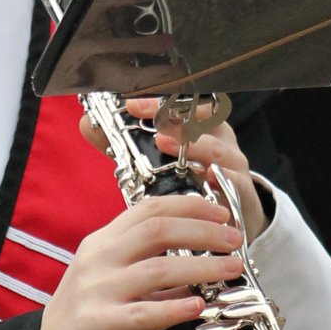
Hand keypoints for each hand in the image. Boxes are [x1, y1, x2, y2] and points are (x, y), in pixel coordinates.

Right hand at [37, 192, 245, 329]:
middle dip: (203, 232)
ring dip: (201, 268)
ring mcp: (95, 289)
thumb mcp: (121, 286)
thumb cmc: (91, 318)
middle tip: (235, 240)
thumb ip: (158, 276)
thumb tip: (206, 269)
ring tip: (231, 269)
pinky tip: (199, 308)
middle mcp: (98, 258)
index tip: (221, 214)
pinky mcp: (96, 322)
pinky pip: (142, 312)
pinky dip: (174, 307)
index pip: (149, 209)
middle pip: (157, 231)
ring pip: (157, 269)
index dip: (189, 207)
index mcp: (104, 242)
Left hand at [109, 97, 267, 243]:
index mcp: (200, 128)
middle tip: (150, 122)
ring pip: (217, 149)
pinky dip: (222, 179)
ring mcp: (232, 168)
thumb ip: (125, 145)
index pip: (182, 104)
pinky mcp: (242, 195)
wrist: (228, 228)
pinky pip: (234, 183)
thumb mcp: (160, 164)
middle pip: (203, 119)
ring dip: (193, 145)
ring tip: (166, 143)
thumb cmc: (192, 188)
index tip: (131, 104)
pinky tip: (207, 177)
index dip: (159, 101)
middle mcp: (219, 142)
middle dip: (176, 118)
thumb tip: (88, 125)